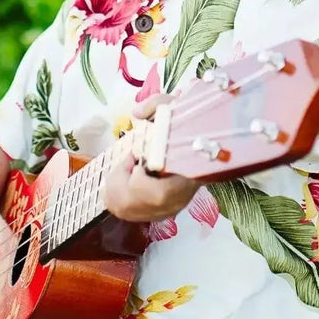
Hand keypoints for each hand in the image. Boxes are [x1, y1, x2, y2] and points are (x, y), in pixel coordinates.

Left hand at [103, 89, 199, 222]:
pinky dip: (116, 195)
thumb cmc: (188, 128)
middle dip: (118, 180)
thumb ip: (157, 106)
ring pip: (125, 210)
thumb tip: (136, 112)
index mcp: (186, 178)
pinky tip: (127, 178)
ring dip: (115, 187)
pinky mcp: (159, 213)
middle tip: (127, 160)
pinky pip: (126, 213)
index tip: (136, 154)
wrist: (204, 146)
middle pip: (131, 205)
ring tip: (127, 168)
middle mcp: (176, 201)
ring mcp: (167, 210)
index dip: (137, 177)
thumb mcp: (176, 108)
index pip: (157, 194)